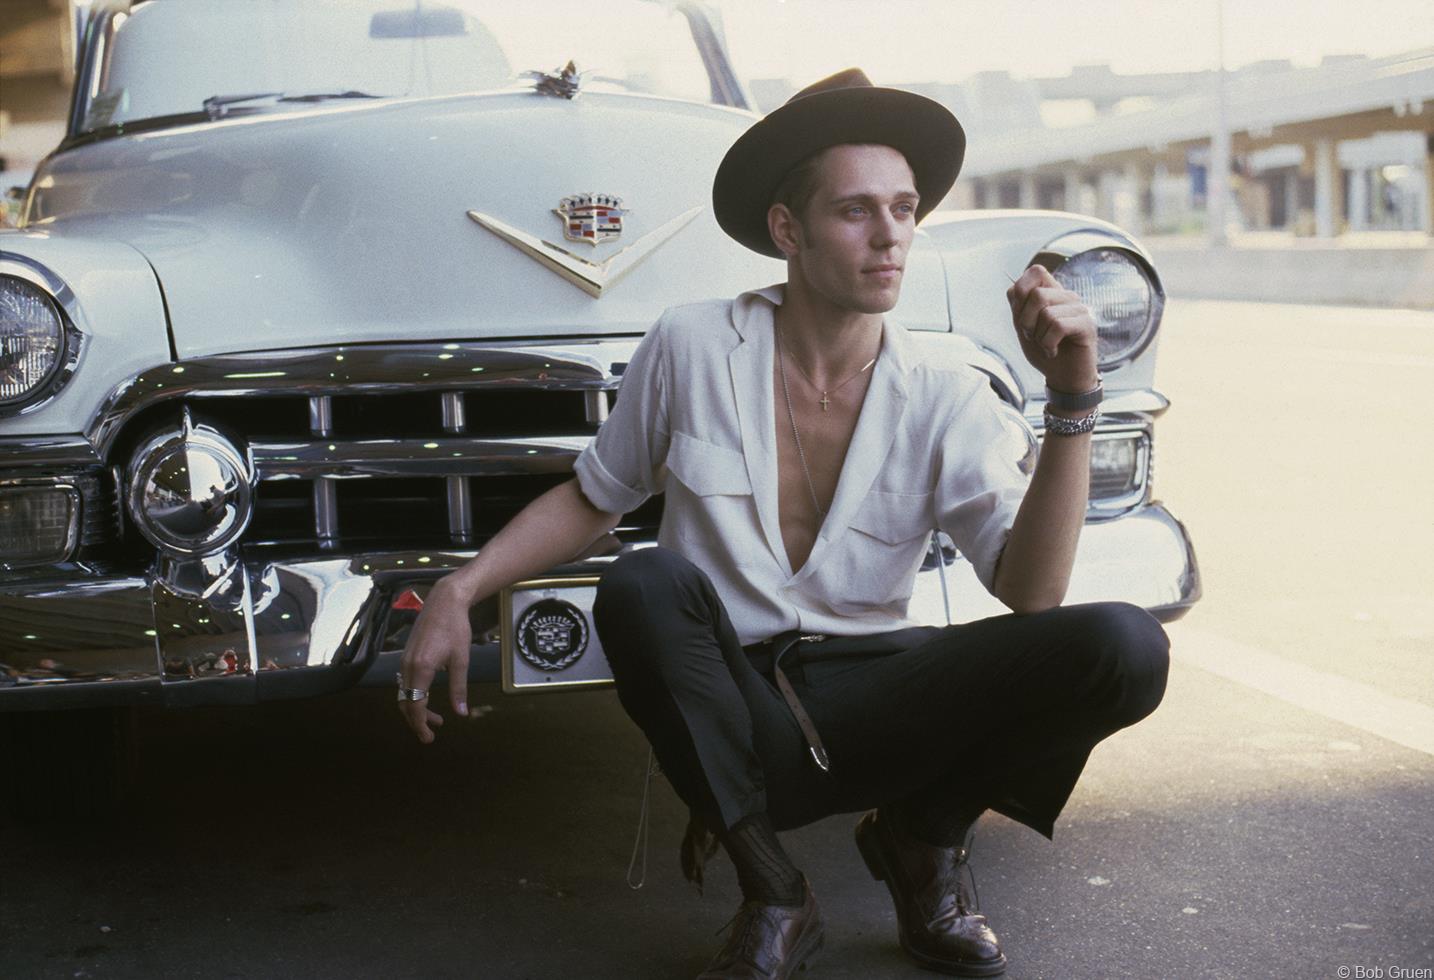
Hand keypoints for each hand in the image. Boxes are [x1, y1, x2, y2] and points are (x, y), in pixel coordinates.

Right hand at [396, 576, 472, 742]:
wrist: (444, 601)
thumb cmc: (456, 628)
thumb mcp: (461, 660)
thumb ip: (459, 689)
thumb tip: (461, 713)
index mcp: (421, 669)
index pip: (415, 706)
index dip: (420, 725)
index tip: (428, 738)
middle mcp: (408, 666)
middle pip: (405, 703)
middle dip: (417, 721)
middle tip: (430, 735)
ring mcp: (405, 660)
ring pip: (404, 693)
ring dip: (416, 708)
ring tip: (437, 718)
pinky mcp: (406, 655)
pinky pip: (405, 682)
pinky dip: (413, 695)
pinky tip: (427, 697)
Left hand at [1005, 264, 1098, 392]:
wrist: (1063, 378)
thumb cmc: (1044, 351)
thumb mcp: (1024, 328)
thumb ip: (1018, 307)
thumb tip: (1013, 287)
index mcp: (1052, 293)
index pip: (1037, 270)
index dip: (1022, 289)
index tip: (1021, 314)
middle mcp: (1067, 297)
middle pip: (1036, 294)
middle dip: (1026, 321)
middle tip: (1032, 336)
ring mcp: (1080, 309)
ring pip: (1047, 313)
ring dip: (1038, 336)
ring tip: (1046, 345)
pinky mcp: (1087, 324)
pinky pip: (1058, 326)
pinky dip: (1048, 343)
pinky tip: (1053, 351)